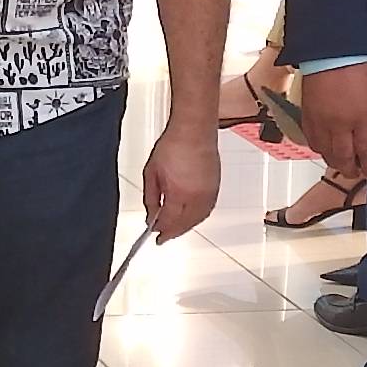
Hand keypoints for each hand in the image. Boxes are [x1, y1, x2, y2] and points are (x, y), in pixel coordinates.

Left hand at [141, 125, 220, 241]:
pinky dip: (198, 217)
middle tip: (163, 236)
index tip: (153, 232)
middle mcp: (197, 197)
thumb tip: (151, 213)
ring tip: (176, 229)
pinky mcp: (216, 187)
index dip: (159, 229)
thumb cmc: (174, 144)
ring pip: (198, 219)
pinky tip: (191, 217)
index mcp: (179, 193)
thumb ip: (151, 197)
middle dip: (173, 232)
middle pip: (184, 224)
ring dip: (186, 227)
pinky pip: (207, 210)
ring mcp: (209, 192)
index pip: (168, 221)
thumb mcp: (152, 172)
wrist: (193, 130)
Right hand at [301, 64, 366, 181]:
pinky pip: (311, 140)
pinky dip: (319, 149)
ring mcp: (321, 122)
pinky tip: (325, 148)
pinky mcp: (307, 116)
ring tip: (342, 164)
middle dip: (351, 170)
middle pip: (344, 157)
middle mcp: (340, 125)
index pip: (366, 151)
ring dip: (335, 162)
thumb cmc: (358, 68)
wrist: (330, 53)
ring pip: (326, 152)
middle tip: (356, 173)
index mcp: (361, 118)